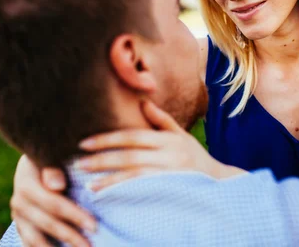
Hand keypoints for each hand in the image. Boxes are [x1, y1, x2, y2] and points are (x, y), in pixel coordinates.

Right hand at [10, 155, 95, 246]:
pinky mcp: (20, 226)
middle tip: (90, 246)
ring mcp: (17, 216)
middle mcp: (19, 201)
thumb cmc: (52, 157)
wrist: (33, 163)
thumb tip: (57, 185)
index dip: (74, 215)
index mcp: (27, 182)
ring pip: (35, 239)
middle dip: (71, 236)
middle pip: (47, 223)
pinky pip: (29, 243)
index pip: (53, 203)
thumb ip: (54, 169)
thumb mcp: (52, 157)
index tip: (94, 226)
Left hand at [75, 100, 224, 190]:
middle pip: (130, 155)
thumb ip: (161, 120)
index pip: (133, 136)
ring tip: (88, 183)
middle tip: (79, 163)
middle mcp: (168, 154)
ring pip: (135, 175)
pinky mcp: (171, 190)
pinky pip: (144, 191)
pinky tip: (108, 196)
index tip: (85, 143)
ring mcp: (170, 174)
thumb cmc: (195, 157)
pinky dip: (124, 193)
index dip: (108, 139)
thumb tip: (142, 101)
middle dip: (102, 159)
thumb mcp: (181, 135)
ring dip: (109, 180)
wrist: (219, 182)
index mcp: (167, 138)